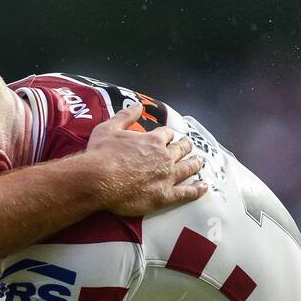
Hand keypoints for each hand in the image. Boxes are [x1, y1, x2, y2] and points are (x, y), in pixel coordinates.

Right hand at [85, 103, 206, 216]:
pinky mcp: (165, 195)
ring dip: (195, 164)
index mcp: (153, 140)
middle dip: (185, 146)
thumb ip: (126, 116)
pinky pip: (187, 192)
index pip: (166, 134)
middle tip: (188, 146)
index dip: (166, 135)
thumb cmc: (101, 153)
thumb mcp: (109, 128)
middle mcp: (165, 157)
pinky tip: (203, 187)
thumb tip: (138, 105)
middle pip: (181, 149)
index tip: (166, 137)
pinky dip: (197, 190)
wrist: (98, 180)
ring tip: (199, 162)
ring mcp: (167, 176)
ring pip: (188, 168)